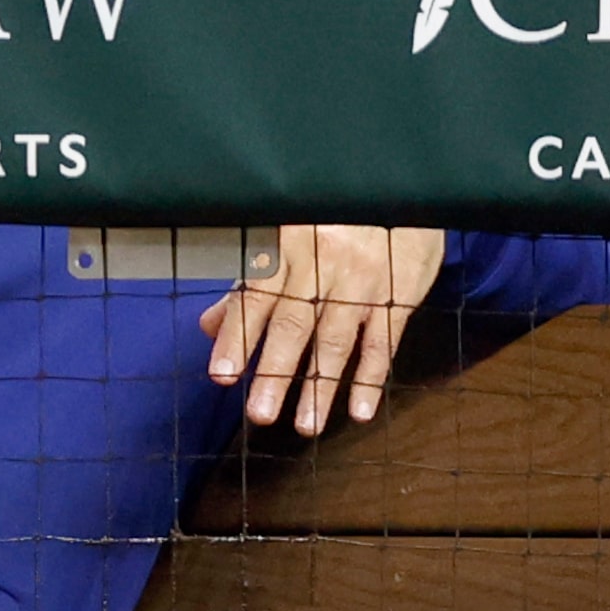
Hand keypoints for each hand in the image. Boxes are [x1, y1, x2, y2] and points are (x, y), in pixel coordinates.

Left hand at [199, 225, 445, 435]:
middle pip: (295, 323)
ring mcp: (364, 279)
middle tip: (259, 415)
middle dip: (275, 372)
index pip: (256, 297)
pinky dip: (371, 377)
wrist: (400, 184)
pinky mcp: (399, 291)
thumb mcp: (286, 232)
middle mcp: (323, 263)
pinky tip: (360, 410)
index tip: (222, 374)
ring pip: (337, 339)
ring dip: (321, 387)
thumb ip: (247, 281)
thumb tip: (209, 326)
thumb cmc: (332, 213)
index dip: (238, 336)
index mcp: (287, 244)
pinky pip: (384, 339)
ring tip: (306, 426)